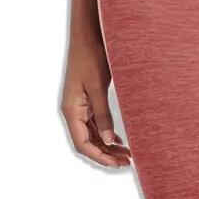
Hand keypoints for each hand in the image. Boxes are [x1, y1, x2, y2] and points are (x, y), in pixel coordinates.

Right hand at [63, 40, 132, 168]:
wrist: (87, 34)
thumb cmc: (90, 56)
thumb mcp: (98, 87)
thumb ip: (103, 114)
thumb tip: (108, 140)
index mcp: (71, 110)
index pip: (82, 144)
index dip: (99, 157)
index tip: (117, 164)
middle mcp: (72, 110)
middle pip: (87, 142)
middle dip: (105, 154)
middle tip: (127, 162)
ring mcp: (78, 105)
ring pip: (91, 134)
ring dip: (107, 145)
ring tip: (126, 153)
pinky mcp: (86, 99)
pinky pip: (94, 123)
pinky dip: (105, 133)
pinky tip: (118, 139)